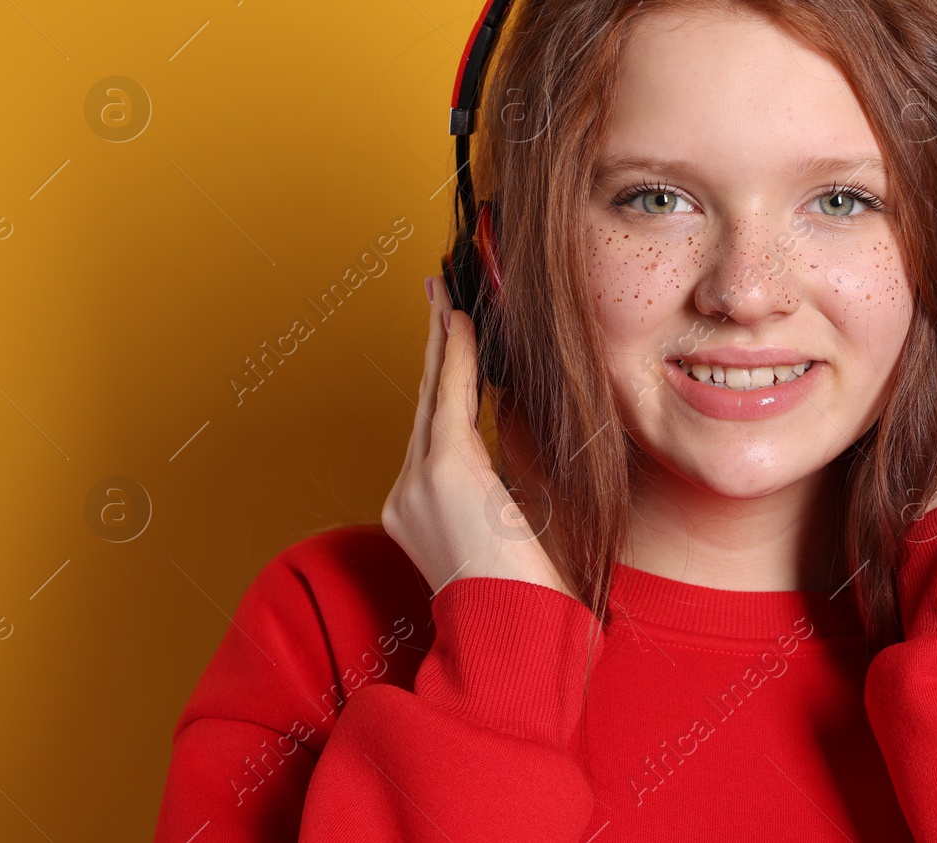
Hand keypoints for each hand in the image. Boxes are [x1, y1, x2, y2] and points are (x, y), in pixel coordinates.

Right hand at [380, 277, 573, 598]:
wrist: (517, 640)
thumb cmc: (529, 602)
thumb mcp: (512, 538)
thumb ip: (504, 494)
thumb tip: (519, 463)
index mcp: (421, 513)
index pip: (432, 431)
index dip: (439, 380)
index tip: (448, 338)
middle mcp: (407, 496)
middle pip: (425, 404)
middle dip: (434, 347)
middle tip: (440, 296)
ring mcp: (418, 485)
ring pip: (434, 396)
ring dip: (444, 340)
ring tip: (449, 297)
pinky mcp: (442, 473)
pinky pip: (449, 398)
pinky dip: (455, 355)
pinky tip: (461, 322)